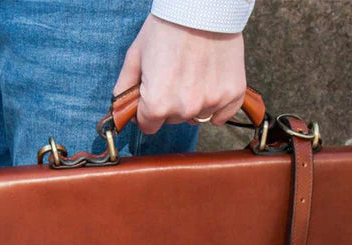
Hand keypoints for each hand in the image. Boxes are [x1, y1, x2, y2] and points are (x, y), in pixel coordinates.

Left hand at [113, 14, 246, 134]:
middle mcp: (185, 109)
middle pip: (173, 120)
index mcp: (158, 104)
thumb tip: (119, 111)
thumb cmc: (167, 27)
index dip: (147, 112)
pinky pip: (221, 115)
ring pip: (197, 116)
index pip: (149, 126)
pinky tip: (211, 82)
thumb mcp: (136, 55)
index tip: (152, 96)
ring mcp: (210, 103)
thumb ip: (125, 88)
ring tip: (194, 73)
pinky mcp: (231, 95)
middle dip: (171, 104)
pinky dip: (217, 104)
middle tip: (175, 74)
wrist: (202, 7)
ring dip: (194, 102)